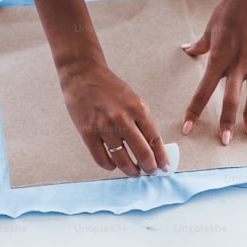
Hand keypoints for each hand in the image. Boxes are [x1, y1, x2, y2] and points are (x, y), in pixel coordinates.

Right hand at [60, 61, 169, 175]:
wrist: (82, 75)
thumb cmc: (109, 88)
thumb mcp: (133, 100)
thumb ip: (142, 121)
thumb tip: (152, 146)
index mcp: (138, 108)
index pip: (155, 139)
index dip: (161, 157)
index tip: (164, 166)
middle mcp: (122, 119)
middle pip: (142, 153)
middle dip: (149, 167)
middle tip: (150, 172)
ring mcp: (104, 127)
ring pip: (122, 160)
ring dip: (131, 170)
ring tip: (134, 171)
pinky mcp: (87, 133)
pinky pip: (102, 159)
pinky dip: (110, 166)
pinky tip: (114, 164)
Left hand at [181, 0, 246, 144]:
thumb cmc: (228, 11)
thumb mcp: (209, 29)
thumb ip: (199, 45)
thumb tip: (186, 50)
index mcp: (218, 58)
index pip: (203, 90)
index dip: (194, 110)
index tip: (187, 128)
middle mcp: (236, 63)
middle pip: (231, 98)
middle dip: (227, 121)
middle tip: (225, 140)